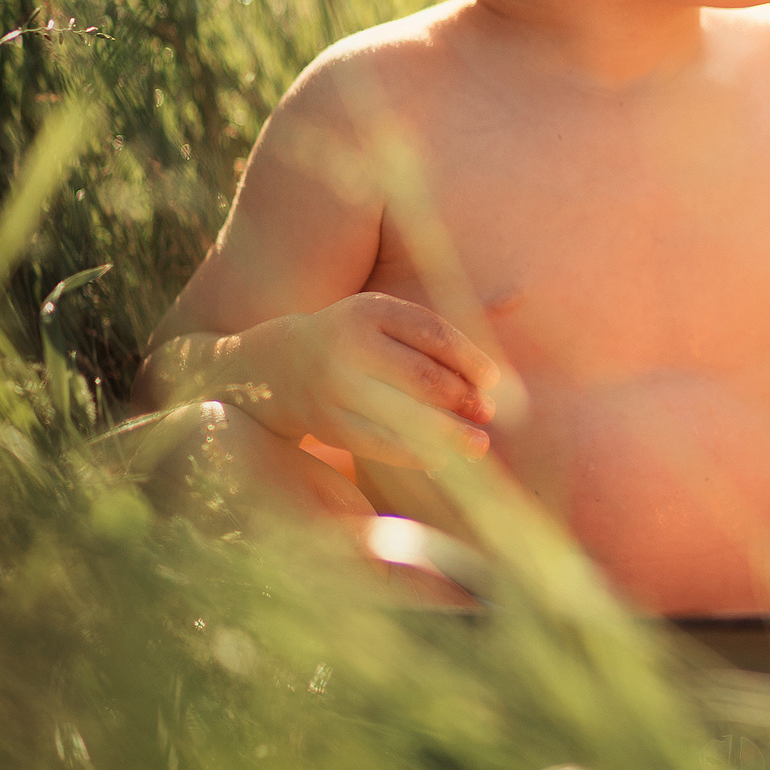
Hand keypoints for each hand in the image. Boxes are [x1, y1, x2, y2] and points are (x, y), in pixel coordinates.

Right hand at [212, 292, 499, 470]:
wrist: (277, 365)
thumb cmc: (354, 342)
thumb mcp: (385, 321)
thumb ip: (433, 338)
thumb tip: (492, 380)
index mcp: (370, 310)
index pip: (432, 333)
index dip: (469, 359)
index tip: (492, 380)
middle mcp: (348, 344)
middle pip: (420, 376)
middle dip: (461, 398)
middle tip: (486, 413)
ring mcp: (333, 385)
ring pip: (402, 415)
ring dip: (447, 433)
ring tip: (478, 444)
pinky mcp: (325, 422)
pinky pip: (378, 443)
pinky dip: (414, 453)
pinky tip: (441, 459)